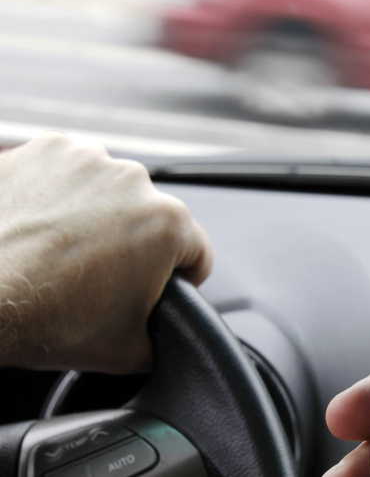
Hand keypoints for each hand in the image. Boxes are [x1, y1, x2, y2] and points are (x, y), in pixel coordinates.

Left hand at [0, 133, 213, 373]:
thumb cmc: (40, 317)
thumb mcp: (127, 352)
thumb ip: (164, 335)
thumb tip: (165, 332)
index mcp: (167, 223)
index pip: (198, 252)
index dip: (182, 278)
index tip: (158, 288)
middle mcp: (133, 180)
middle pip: (151, 217)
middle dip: (133, 245)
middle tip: (98, 278)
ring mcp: (85, 159)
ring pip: (108, 192)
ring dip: (96, 216)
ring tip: (61, 251)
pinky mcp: (43, 150)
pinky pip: (66, 173)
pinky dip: (58, 196)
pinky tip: (39, 228)